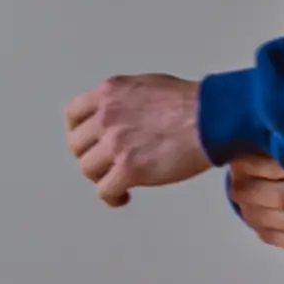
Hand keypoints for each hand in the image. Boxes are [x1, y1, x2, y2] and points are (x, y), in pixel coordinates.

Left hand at [64, 74, 209, 205]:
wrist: (211, 119)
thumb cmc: (192, 104)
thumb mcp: (147, 86)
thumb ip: (124, 101)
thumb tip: (121, 117)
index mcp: (109, 93)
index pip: (73, 114)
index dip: (79, 133)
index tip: (88, 143)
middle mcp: (106, 116)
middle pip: (77, 145)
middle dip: (91, 157)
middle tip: (106, 166)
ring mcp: (116, 143)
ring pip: (88, 169)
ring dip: (101, 178)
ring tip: (118, 183)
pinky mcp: (129, 168)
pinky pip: (105, 190)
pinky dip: (112, 197)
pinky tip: (124, 197)